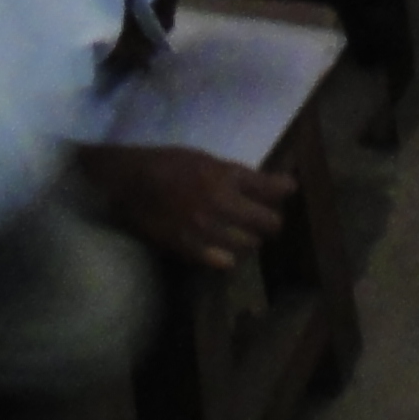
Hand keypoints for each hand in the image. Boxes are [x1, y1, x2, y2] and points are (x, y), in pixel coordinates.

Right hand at [79, 144, 294, 272]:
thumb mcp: (205, 158)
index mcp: (226, 175)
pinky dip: (229, 256)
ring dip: (251, 239)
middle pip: (267, 222)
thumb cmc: (167, 163)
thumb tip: (260, 184)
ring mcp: (206, 228)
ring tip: (246, 235)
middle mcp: (221, 203)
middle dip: (271, 220)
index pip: (271, 187)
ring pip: (249, 245)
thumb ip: (233, 173)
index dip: (284, 188)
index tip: (288, 189)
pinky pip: (223, 261)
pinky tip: (226, 250)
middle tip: (268, 218)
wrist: (130, 181)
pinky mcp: (189, 248)